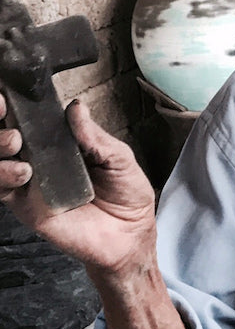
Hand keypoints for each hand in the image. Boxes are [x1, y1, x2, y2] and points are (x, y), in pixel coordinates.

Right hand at [0, 94, 156, 276]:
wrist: (127, 234)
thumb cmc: (126, 193)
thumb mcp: (119, 158)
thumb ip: (95, 137)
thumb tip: (76, 108)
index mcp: (64, 141)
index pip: (34, 118)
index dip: (17, 104)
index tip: (9, 93)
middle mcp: (42, 157)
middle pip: (6, 133)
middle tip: (3, 109)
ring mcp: (30, 180)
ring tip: (15, 141)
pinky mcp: (25, 205)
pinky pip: (3, 189)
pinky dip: (4, 176)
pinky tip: (23, 171)